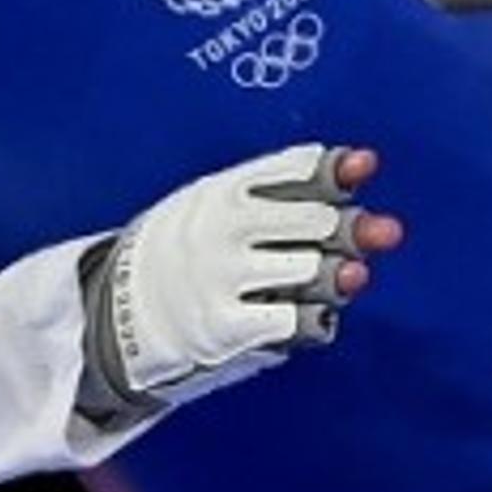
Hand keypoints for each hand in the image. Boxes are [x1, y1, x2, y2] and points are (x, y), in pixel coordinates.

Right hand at [82, 144, 399, 418]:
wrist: (110, 318)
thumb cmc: (181, 255)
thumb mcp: (210, 205)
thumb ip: (278, 185)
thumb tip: (361, 164)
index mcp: (221, 193)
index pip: (292, 171)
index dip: (335, 169)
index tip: (365, 165)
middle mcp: (222, 231)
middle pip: (314, 221)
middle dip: (351, 228)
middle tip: (381, 232)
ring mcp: (222, 279)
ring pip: (313, 270)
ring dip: (340, 276)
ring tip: (349, 277)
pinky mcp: (224, 328)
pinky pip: (296, 321)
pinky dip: (316, 320)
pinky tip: (318, 318)